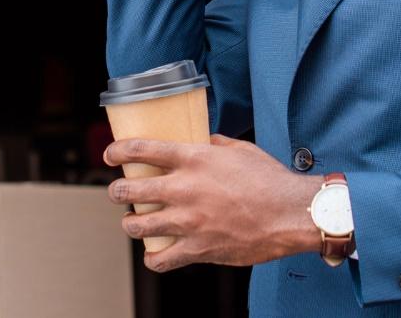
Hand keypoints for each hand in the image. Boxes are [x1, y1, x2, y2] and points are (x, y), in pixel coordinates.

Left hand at [104, 134, 322, 271]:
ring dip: (130, 223)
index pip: (141, 150)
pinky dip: (153, 258)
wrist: (290, 214)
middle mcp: (184, 189)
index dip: (118, 151)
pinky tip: (155, 253)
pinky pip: (160, 260)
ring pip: (137, 225)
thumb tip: (201, 140)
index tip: (110, 154)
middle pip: (128, 190)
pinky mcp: (198, 249)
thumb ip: (213, 144)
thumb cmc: (269, 180)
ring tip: (133, 222)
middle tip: (118, 192)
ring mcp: (188, 221)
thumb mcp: (239, 150)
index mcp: (193, 159)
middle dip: (117, 191)